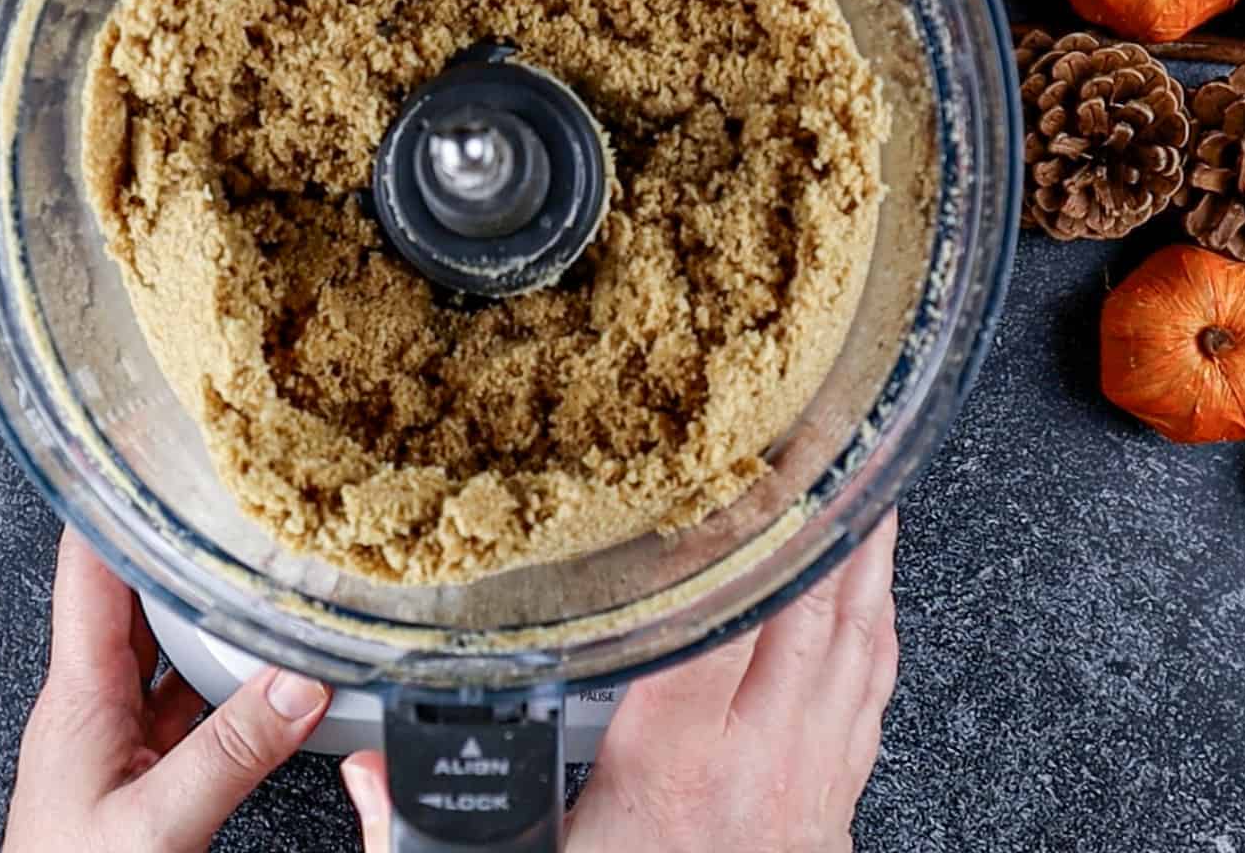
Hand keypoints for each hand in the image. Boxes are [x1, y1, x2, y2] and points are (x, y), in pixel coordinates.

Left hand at [3, 528, 331, 852]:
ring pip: (155, 642)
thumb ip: (232, 752)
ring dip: (196, 607)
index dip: (117, 503)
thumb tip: (300, 685)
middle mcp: (86, 701)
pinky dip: (211, 670)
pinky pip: (174, 693)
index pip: (86, 566)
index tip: (154, 461)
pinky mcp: (129, 764)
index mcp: (79, 692)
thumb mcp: (158, 821)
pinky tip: (247, 675)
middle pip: (128, 593)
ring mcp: (106, 732)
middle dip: (174, 544)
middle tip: (221, 506)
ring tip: (246, 575)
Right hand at [341, 513, 897, 852]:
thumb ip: (428, 824)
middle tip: (827, 431)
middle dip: (823, 512)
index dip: (733, 528)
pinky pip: (871, 694)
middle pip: (811, 608)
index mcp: (675, 768)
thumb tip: (368, 769)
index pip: (713, 613)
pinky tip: (875, 594)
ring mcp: (812, 788)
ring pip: (856, 641)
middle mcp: (760, 765)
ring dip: (863, 556)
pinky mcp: (833, 814)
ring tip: (866, 479)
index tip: (732, 460)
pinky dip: (876, 627)